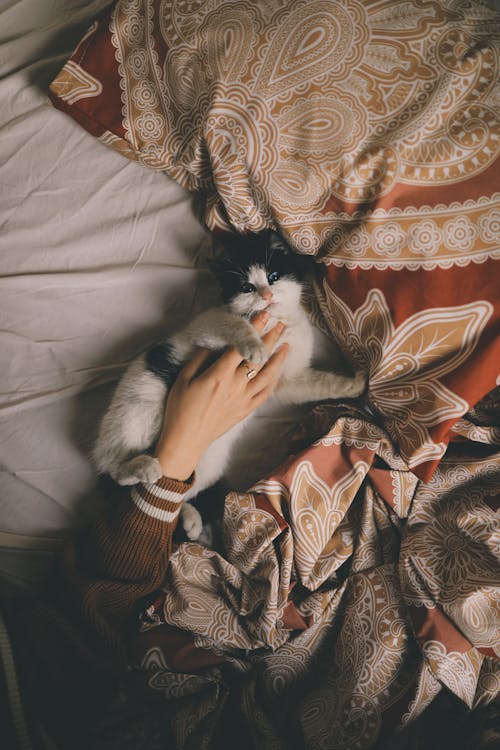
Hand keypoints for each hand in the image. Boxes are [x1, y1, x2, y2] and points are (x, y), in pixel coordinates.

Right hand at [154, 312, 289, 480]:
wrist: (186, 440)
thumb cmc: (180, 409)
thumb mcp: (183, 379)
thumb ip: (199, 358)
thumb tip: (212, 345)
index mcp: (219, 375)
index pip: (241, 346)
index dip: (253, 329)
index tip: (262, 315)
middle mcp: (236, 385)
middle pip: (257, 357)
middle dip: (269, 338)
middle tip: (279, 323)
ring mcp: (243, 399)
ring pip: (267, 375)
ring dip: (278, 358)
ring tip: (286, 344)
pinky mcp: (246, 410)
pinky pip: (265, 393)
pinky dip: (274, 380)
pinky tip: (278, 372)